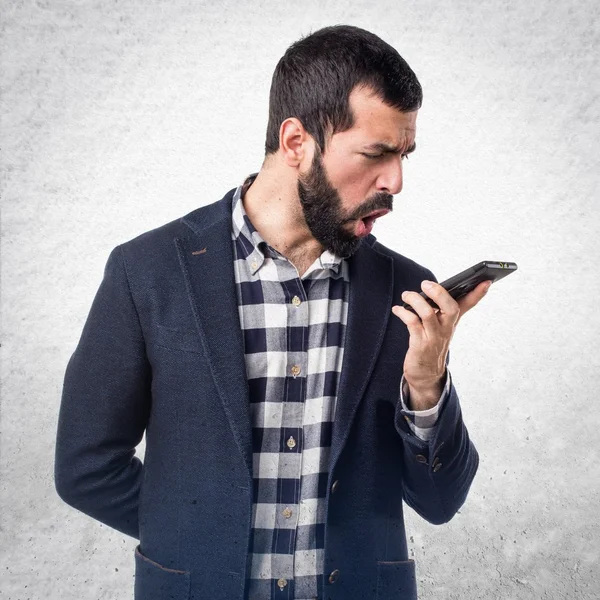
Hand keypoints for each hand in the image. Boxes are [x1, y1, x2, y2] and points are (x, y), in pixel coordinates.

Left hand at [391, 279, 491, 406]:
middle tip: (426, 284)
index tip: (487, 281)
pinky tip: (397, 309)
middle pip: (451, 308)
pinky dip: (403, 313)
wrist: (425, 374)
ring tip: (406, 295)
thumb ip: (441, 308)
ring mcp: (434, 337)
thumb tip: (435, 287)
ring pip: (428, 314)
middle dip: (439, 293)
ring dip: (415, 301)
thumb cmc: (431, 345)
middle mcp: (446, 328)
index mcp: (452, 322)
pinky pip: (412, 323)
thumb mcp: (441, 326)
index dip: (478, 293)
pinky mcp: (420, 344)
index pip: (468, 305)